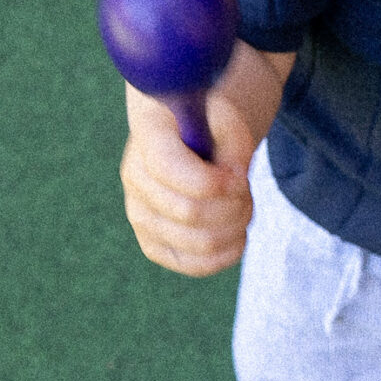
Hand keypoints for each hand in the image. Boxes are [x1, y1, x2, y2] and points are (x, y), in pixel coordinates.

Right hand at [117, 45, 284, 275]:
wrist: (190, 136)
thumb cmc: (210, 121)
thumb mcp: (226, 115)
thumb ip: (232, 143)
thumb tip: (233, 178)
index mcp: (148, 135)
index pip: (169, 168)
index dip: (213, 181)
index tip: (240, 175)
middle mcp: (135, 177)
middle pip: (190, 212)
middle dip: (234, 204)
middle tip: (245, 187)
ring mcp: (140, 213)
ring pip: (199, 242)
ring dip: (236, 226)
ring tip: (243, 205)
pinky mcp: (154, 242)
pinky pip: (193, 265)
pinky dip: (227, 254)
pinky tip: (238, 234)